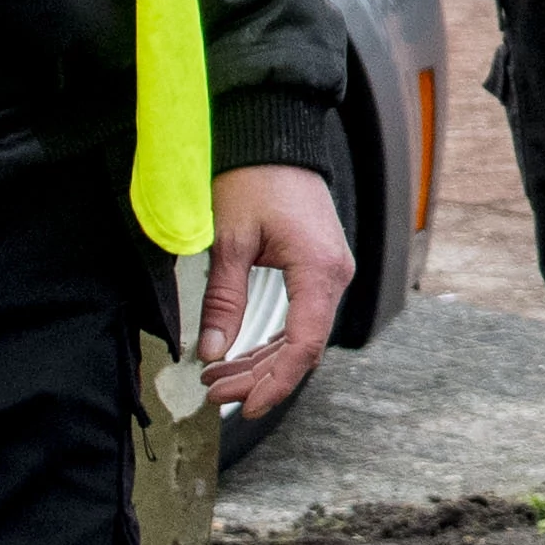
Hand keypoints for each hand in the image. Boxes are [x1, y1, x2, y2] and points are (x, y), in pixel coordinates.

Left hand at [191, 165, 355, 427]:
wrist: (275, 138)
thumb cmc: (255, 179)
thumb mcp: (230, 241)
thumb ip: (223, 300)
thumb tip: (210, 352)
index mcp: (318, 270)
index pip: (303, 344)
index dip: (276, 382)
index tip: (246, 406)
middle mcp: (334, 275)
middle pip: (301, 347)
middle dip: (257, 376)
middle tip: (214, 392)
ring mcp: (330, 272)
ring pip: (299, 336)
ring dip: (260, 361)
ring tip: (217, 378)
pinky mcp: (319, 268)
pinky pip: (300, 317)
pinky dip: (271, 340)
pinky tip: (240, 354)